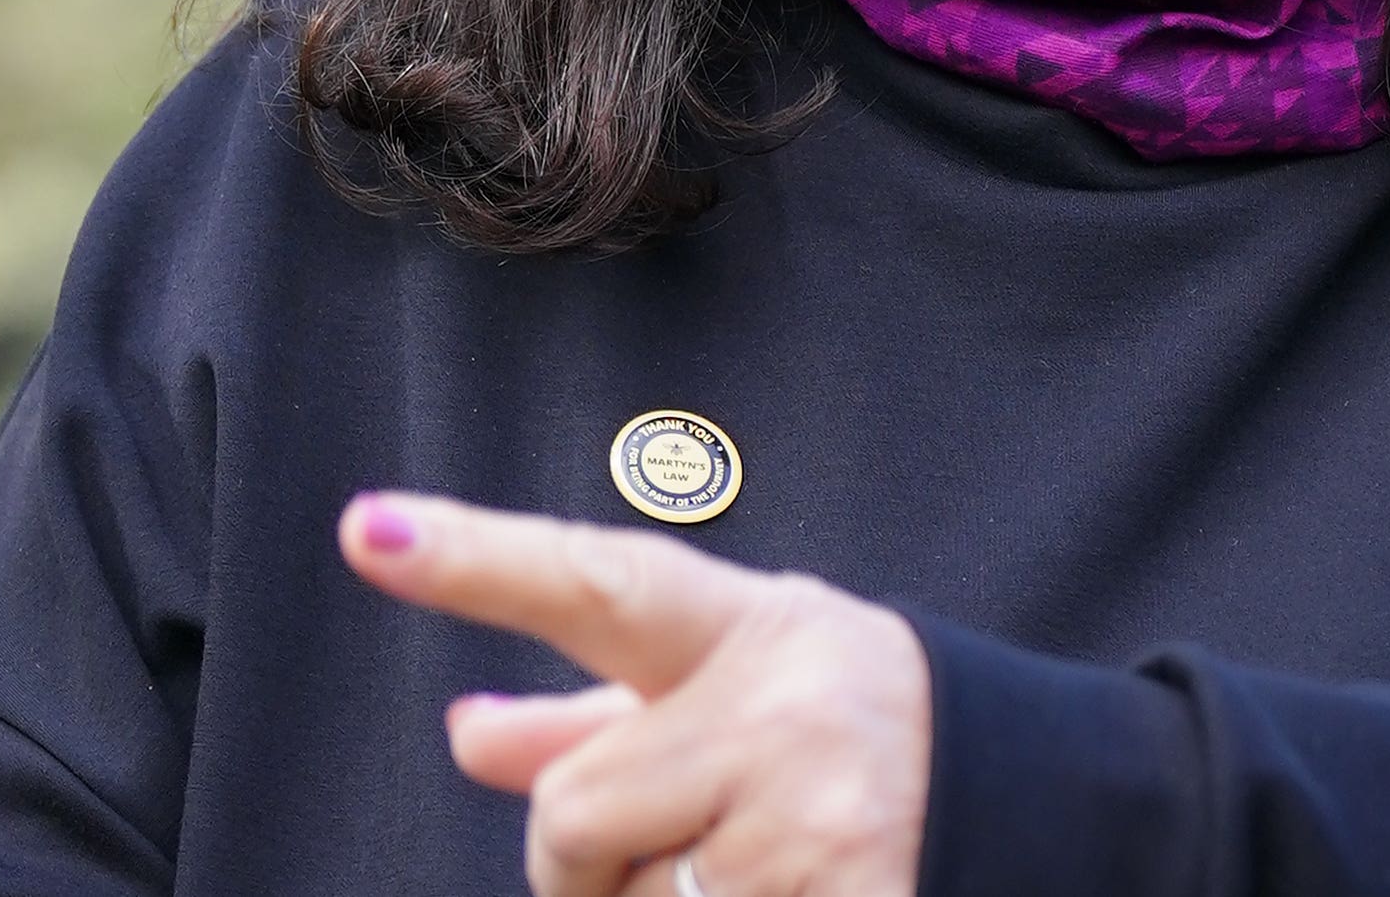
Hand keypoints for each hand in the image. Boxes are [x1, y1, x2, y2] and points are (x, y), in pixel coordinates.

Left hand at [337, 490, 928, 896]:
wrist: (1023, 797)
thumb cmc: (844, 733)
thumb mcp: (731, 688)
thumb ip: (589, 718)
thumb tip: (465, 734)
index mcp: (744, 631)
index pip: (599, 583)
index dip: (478, 559)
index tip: (366, 529)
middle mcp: (782, 715)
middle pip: (575, 818)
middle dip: (591, 866)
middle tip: (679, 847)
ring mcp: (818, 828)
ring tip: (752, 874)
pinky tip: (776, 895)